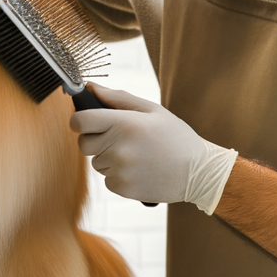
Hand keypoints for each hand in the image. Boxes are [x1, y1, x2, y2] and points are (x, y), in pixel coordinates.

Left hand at [70, 84, 237, 213]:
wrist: (197, 172)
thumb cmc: (174, 137)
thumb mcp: (151, 110)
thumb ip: (117, 98)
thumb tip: (89, 88)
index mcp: (124, 123)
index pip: (80, 121)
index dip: (79, 120)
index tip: (86, 122)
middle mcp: (118, 147)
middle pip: (83, 144)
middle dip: (95, 140)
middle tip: (118, 138)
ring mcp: (120, 170)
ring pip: (97, 162)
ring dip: (109, 158)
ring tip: (136, 155)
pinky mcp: (122, 188)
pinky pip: (107, 179)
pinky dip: (118, 175)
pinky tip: (139, 170)